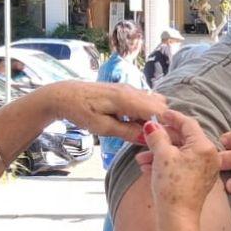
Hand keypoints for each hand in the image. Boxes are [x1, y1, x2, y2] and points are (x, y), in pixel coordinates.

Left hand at [41, 80, 166, 143]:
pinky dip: (145, 113)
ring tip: (143, 133)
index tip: (164, 141)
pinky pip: (144, 100)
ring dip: (153, 117)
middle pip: (160, 105)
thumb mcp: (101, 127)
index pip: (158, 111)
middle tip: (153, 140)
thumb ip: (126, 132)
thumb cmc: (80, 111)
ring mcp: (130, 88)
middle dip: (162, 122)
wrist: (64, 95)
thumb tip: (147, 139)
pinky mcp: (125, 90)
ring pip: (153, 102)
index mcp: (127, 99)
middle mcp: (132, 90)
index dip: (166, 126)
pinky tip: (134, 124)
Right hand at [142, 111, 219, 216]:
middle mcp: (210, 156)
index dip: (172, 117)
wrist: (177, 217)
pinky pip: (182, 164)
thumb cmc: (172, 186)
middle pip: (183, 139)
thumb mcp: (162, 156)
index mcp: (205, 146)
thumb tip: (152, 125)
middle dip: (161, 140)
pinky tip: (148, 168)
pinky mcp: (199, 180)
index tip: (161, 114)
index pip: (188, 124)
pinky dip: (167, 163)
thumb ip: (157, 136)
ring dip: (160, 153)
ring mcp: (205, 169)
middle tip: (146, 138)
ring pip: (180, 153)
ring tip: (141, 159)